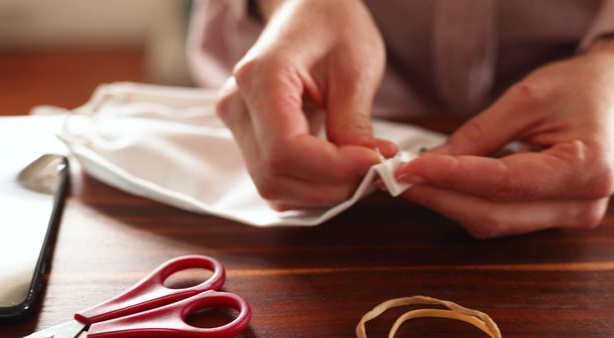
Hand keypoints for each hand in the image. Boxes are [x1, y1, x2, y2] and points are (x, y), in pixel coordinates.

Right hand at [216, 0, 395, 209]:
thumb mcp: (356, 66)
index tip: (375, 162)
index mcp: (261, 77)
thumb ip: (354, 122)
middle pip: (275, 175)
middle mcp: (237, 104)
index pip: (286, 150)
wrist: (308, 9)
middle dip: (331, 185)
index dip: (333, 169)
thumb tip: (367, 169)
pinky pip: (273, 177)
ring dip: (321, 190)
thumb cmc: (334, 24)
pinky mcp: (248, 135)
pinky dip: (308, 186)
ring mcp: (238, 122)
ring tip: (359, 170)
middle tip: (374, 171)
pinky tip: (336, 171)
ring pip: (272, 184)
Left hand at [396, 33, 613, 237]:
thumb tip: (430, 162)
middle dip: (440, 197)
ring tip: (412, 179)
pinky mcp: (550, 217)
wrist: (613, 96)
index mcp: (585, 168)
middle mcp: (580, 205)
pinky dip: (464, 203)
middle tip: (397, 179)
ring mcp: (567, 217)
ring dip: (447, 203)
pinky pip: (499, 218)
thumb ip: (478, 134)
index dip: (452, 178)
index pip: (505, 182)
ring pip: (492, 222)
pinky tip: (439, 185)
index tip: (409, 168)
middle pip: (494, 214)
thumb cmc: (578, 89)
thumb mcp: (526, 98)